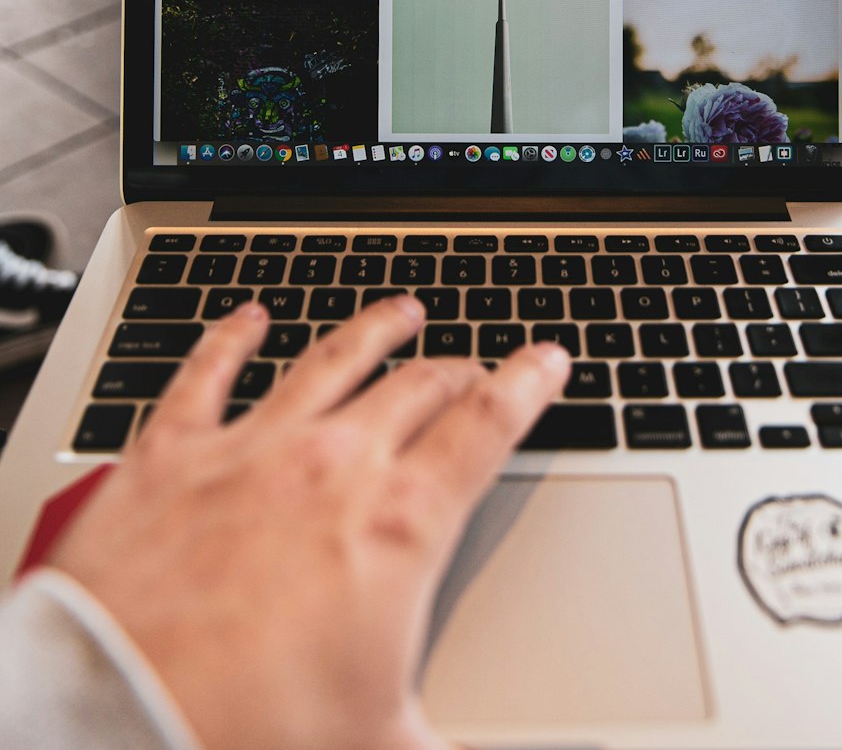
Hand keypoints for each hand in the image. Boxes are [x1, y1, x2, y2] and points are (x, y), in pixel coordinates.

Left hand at [47, 297, 569, 749]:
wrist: (120, 713)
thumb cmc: (251, 732)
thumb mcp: (380, 744)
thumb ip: (441, 742)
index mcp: (397, 525)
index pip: (485, 429)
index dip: (526, 386)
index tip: (546, 358)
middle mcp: (333, 464)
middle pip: (416, 388)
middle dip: (457, 371)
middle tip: (475, 368)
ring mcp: (252, 446)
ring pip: (330, 360)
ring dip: (372, 331)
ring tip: (400, 310)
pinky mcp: (173, 451)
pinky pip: (208, 372)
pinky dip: (231, 337)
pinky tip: (247, 317)